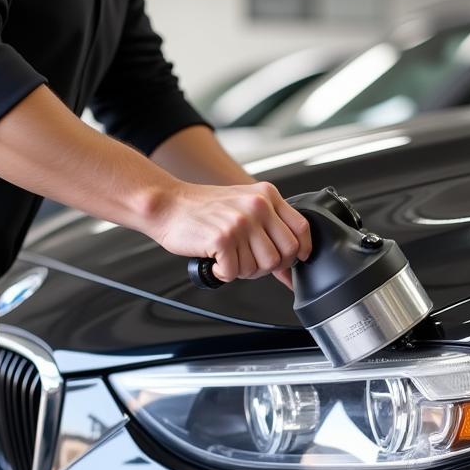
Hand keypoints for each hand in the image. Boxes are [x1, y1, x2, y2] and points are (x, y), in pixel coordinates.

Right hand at [153, 181, 310, 282]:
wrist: (167, 204)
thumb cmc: (203, 209)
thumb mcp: (244, 209)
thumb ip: (270, 231)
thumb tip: (291, 269)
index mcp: (267, 196)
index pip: (302, 228)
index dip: (301, 251)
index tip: (295, 260)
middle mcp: (257, 206)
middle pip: (285, 254)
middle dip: (268, 266)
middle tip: (248, 260)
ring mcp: (241, 222)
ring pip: (261, 267)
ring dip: (243, 271)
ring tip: (228, 257)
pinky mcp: (223, 238)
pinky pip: (235, 272)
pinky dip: (223, 274)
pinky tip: (215, 261)